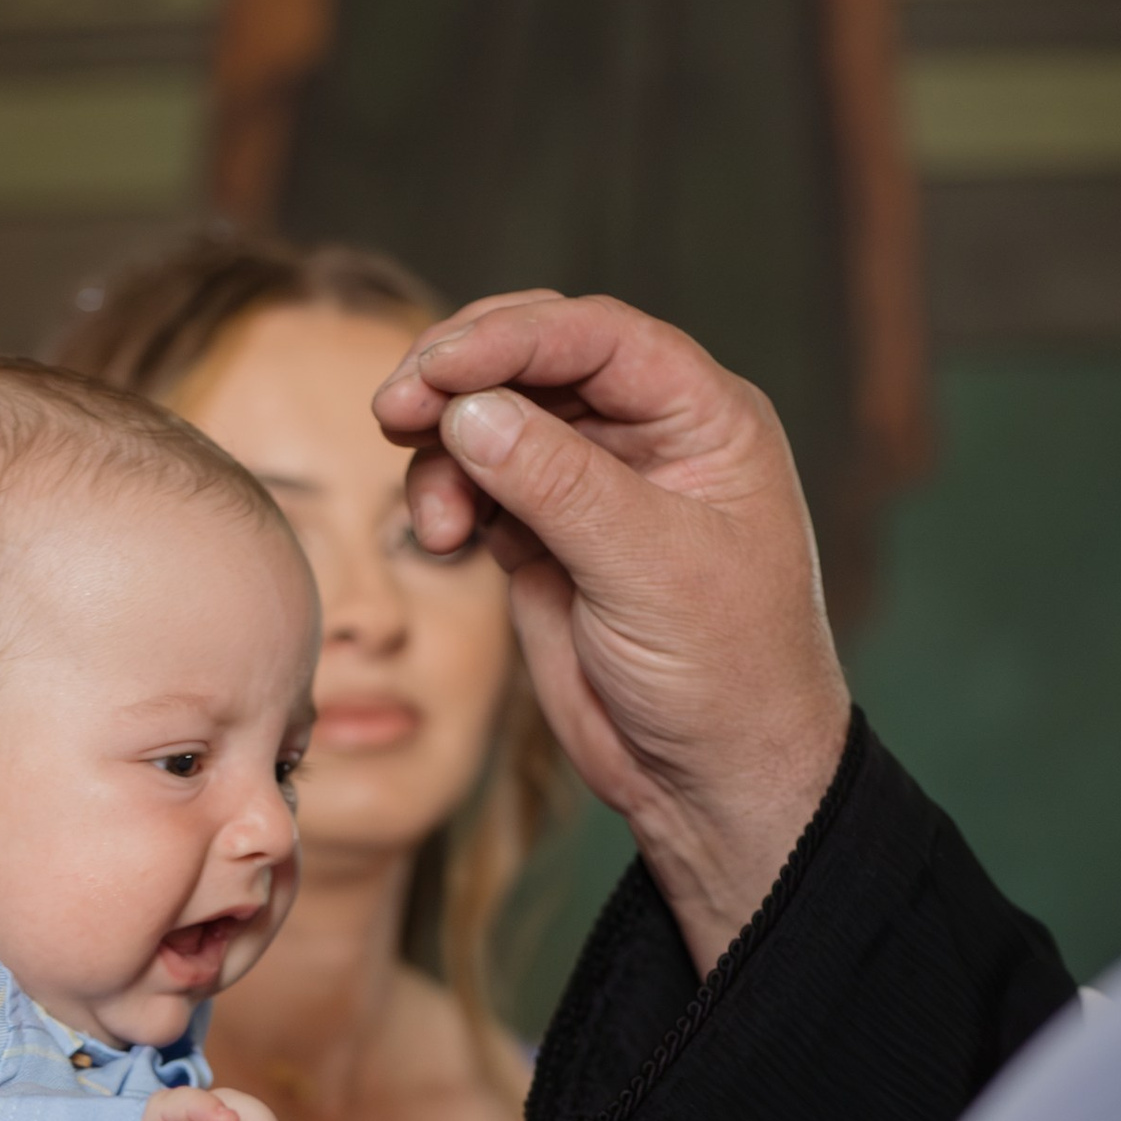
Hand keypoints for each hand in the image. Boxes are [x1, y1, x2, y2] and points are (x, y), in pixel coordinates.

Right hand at [372, 293, 850, 972]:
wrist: (713, 781)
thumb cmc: (725, 673)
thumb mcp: (651, 569)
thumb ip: (560, 484)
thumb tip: (470, 411)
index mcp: (703, 419)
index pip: (598, 339)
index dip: (511, 339)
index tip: (435, 367)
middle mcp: (647, 438)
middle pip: (537, 364)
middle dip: (461, 378)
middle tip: (395, 409)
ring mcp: (592, 489)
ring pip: (495, 424)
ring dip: (446, 454)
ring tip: (436, 524)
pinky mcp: (547, 542)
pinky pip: (479, 488)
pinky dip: (446, 499)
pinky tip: (444, 538)